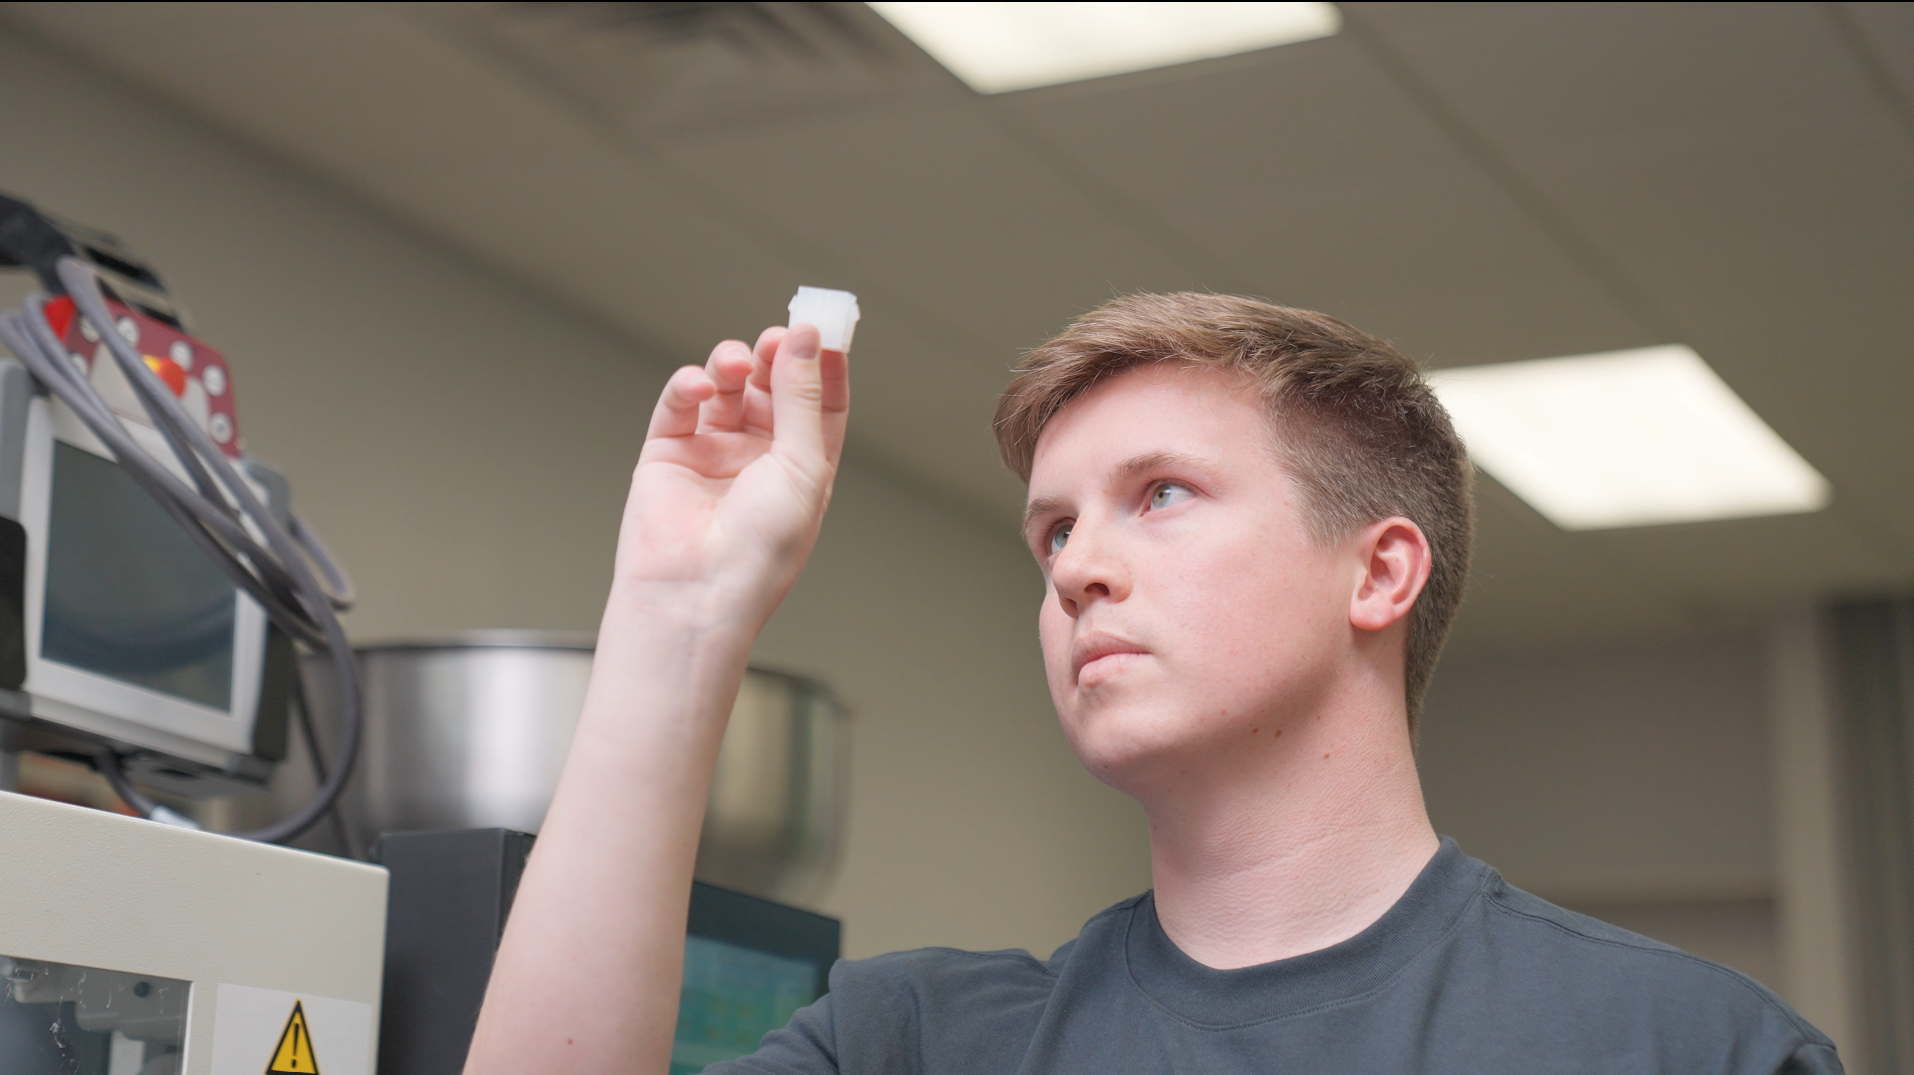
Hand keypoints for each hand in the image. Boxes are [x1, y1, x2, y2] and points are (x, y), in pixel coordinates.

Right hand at [616, 323, 848, 629]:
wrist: (695, 592)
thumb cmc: (759, 550)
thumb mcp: (802, 467)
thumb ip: (801, 398)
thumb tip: (808, 340)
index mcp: (803, 467)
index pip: (820, 402)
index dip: (823, 365)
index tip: (823, 329)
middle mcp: (759, 458)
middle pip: (773, 386)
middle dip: (776, 357)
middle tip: (777, 337)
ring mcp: (713, 453)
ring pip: (727, 386)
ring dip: (733, 364)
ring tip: (737, 367)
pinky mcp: (668, 452)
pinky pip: (682, 402)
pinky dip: (691, 385)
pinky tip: (702, 390)